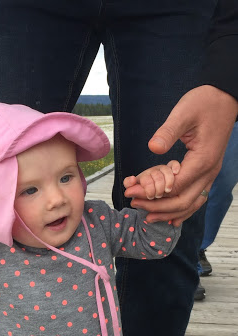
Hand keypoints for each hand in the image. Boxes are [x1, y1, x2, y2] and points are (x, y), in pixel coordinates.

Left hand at [125, 85, 237, 225]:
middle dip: (156, 207)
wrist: (225, 98)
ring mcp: (210, 174)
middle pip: (182, 201)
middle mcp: (209, 172)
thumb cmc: (204, 103)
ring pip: (191, 204)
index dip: (150, 193)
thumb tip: (153, 148)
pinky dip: (182, 210)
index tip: (130, 191)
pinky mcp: (207, 173)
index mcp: (202, 160)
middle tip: (133, 203)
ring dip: (168, 213)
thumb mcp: (184, 112)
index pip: (174, 186)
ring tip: (146, 215)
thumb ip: (168, 131)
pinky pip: (196, 198)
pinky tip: (169, 219)